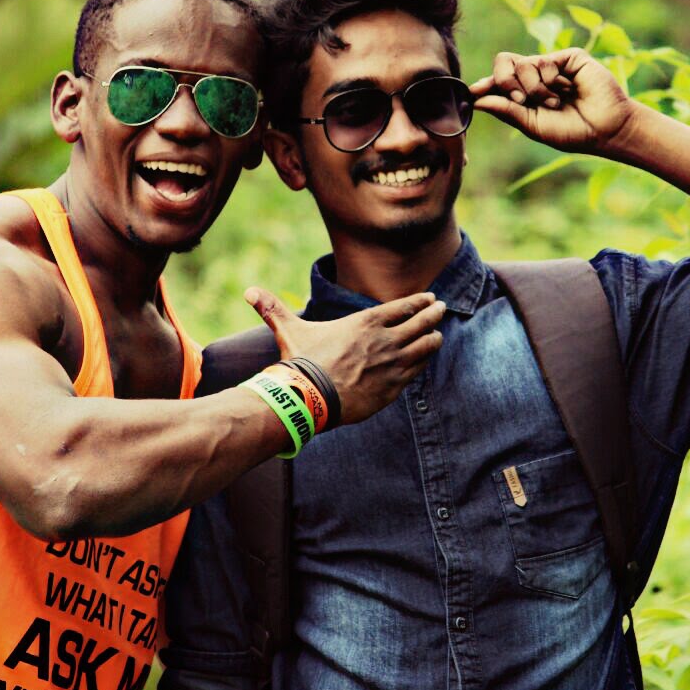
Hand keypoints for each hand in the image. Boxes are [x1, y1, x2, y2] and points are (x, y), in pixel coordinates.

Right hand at [244, 288, 444, 424]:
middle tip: (441, 310)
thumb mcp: (290, 331)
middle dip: (433, 315)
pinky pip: (417, 371)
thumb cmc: (302, 362)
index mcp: (367, 322)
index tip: (431, 298)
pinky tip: (425, 360)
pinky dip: (423, 363)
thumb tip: (248, 292)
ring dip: (433, 339)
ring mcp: (393, 364)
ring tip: (437, 335)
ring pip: (425, 347)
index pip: (404, 306)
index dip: (420, 301)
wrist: (310, 397)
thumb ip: (274, 309)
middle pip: (422, 323)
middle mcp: (386, 340)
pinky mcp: (394, 387)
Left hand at [469, 48, 635, 156]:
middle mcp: (535, 77)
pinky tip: (567, 90)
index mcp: (524, 95)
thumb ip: (507, 110)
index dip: (484, 85)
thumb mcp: (533, 125)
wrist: (605, 128)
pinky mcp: (569, 57)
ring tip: (555, 102)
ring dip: (535, 88)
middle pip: (503, 63)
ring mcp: (552, 66)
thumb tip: (476, 100)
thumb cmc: (572, 132)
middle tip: (522, 99)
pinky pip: (544, 61)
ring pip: (523, 63)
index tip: (472, 92)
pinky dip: (551, 79)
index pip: (497, 82)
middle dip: (506, 81)